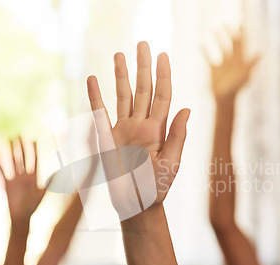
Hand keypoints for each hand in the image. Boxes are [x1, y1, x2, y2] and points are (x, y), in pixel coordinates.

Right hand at [0, 137, 45, 224]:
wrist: (22, 217)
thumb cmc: (34, 206)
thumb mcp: (44, 192)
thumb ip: (53, 182)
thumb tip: (64, 173)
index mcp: (35, 177)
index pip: (36, 159)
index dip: (36, 150)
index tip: (37, 138)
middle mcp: (25, 175)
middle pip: (24, 157)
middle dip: (23, 146)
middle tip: (22, 133)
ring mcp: (16, 178)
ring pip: (13, 161)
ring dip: (11, 150)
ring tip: (9, 138)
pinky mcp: (7, 183)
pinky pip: (2, 170)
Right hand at [86, 42, 189, 211]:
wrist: (135, 206)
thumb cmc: (156, 189)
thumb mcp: (170, 165)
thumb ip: (177, 137)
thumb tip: (186, 109)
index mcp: (158, 130)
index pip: (163, 96)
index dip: (163, 75)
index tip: (162, 55)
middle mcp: (141, 125)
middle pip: (143, 89)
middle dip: (142, 66)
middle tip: (142, 44)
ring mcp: (123, 130)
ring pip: (123, 96)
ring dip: (121, 76)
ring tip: (119, 55)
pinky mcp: (107, 138)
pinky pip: (100, 113)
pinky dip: (95, 97)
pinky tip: (92, 80)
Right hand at [210, 27, 259, 105]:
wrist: (224, 99)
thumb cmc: (235, 89)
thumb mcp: (244, 75)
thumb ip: (251, 64)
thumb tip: (261, 53)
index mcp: (240, 61)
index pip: (241, 45)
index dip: (241, 34)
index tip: (240, 24)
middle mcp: (232, 61)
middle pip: (232, 44)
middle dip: (230, 34)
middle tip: (226, 23)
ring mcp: (223, 65)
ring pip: (221, 48)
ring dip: (218, 39)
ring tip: (214, 29)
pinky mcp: (214, 70)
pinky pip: (209, 58)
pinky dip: (205, 51)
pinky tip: (201, 44)